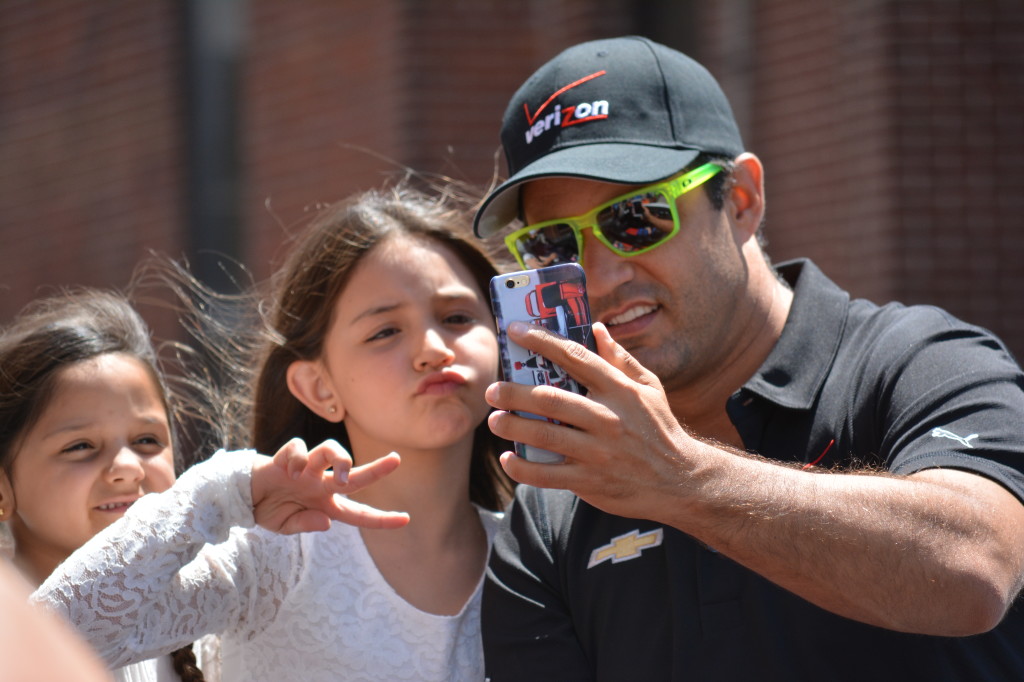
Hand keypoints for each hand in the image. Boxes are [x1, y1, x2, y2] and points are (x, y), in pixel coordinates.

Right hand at [251, 438, 409, 533]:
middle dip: (377, 469)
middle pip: (355, 475)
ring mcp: (306, 469)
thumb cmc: (268, 509)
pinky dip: (296, 458)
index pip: (358, 514)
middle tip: (396, 460)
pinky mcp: (287, 456)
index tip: (406, 519)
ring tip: (340, 476)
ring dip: (340, 459)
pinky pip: (299, 449)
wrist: (240, 496)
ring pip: (331, 450)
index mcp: (325, 505)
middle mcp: (320, 484)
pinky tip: (287, 471)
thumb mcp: (285, 526)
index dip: (381, 519)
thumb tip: (326, 522)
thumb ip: (305, 525)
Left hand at [486, 321, 700, 520]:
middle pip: (550, 399)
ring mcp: (597, 452)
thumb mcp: (650, 388)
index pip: (575, 357)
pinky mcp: (590, 481)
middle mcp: (607, 418)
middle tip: (493, 390)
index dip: (542, 341)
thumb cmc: (659, 429)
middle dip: (514, 392)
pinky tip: (509, 459)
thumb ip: (621, 359)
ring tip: (494, 421)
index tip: (515, 331)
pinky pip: (547, 475)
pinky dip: (523, 468)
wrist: (682, 481)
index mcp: (620, 390)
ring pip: (544, 435)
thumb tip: (596, 328)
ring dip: (512, 427)